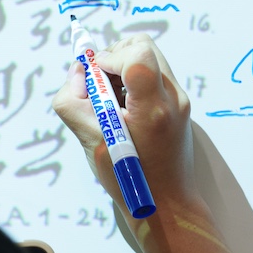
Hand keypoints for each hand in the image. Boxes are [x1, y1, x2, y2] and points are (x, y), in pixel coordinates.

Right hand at [51, 33, 204, 220]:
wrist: (168, 206)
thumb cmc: (128, 180)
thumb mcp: (90, 142)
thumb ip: (72, 102)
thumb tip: (78, 74)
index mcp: (153, 109)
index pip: (138, 54)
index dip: (109, 57)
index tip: (95, 79)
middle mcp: (172, 98)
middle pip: (143, 46)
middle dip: (114, 56)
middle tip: (98, 84)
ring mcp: (179, 100)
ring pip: (147, 57)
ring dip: (122, 67)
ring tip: (109, 99)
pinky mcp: (178, 105)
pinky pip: (152, 74)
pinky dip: (132, 80)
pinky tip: (122, 108)